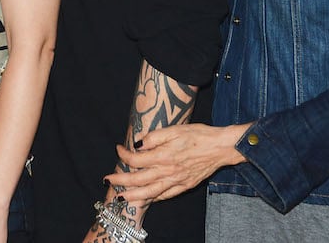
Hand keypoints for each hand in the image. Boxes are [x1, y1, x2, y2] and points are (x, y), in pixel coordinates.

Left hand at [106, 123, 247, 203]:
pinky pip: (165, 195)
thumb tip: (137, 144)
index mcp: (163, 156)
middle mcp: (168, 171)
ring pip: (149, 193)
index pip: (136, 160)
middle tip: (107, 179)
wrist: (220, 147)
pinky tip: (146, 198)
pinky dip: (153, 198)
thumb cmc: (198, 135)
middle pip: (138, 180)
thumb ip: (154, 138)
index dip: (123, 155)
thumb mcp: (175, 129)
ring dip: (132, 195)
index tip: (119, 148)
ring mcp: (176, 181)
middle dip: (120, 181)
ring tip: (120, 197)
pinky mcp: (184, 186)